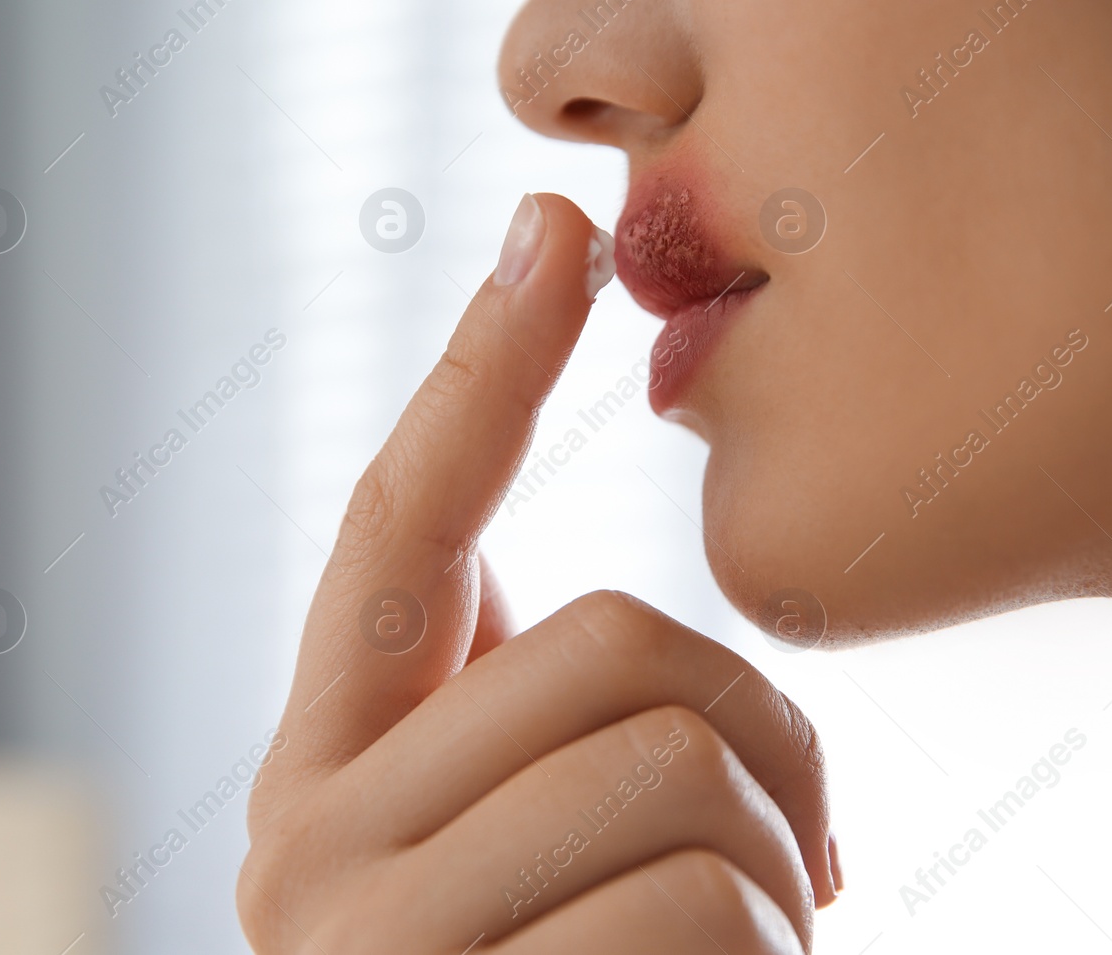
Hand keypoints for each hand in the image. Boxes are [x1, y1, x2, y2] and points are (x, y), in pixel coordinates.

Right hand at [238, 194, 837, 953]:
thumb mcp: (518, 848)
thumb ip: (507, 727)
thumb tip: (552, 593)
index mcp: (326, 769)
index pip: (403, 525)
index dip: (484, 369)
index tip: (555, 228)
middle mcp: (308, 844)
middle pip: (613, 652)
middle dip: (765, 735)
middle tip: (803, 845)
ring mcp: (375, 944)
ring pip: (676, 770)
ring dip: (782, 867)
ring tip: (758, 948)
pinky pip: (708, 905)